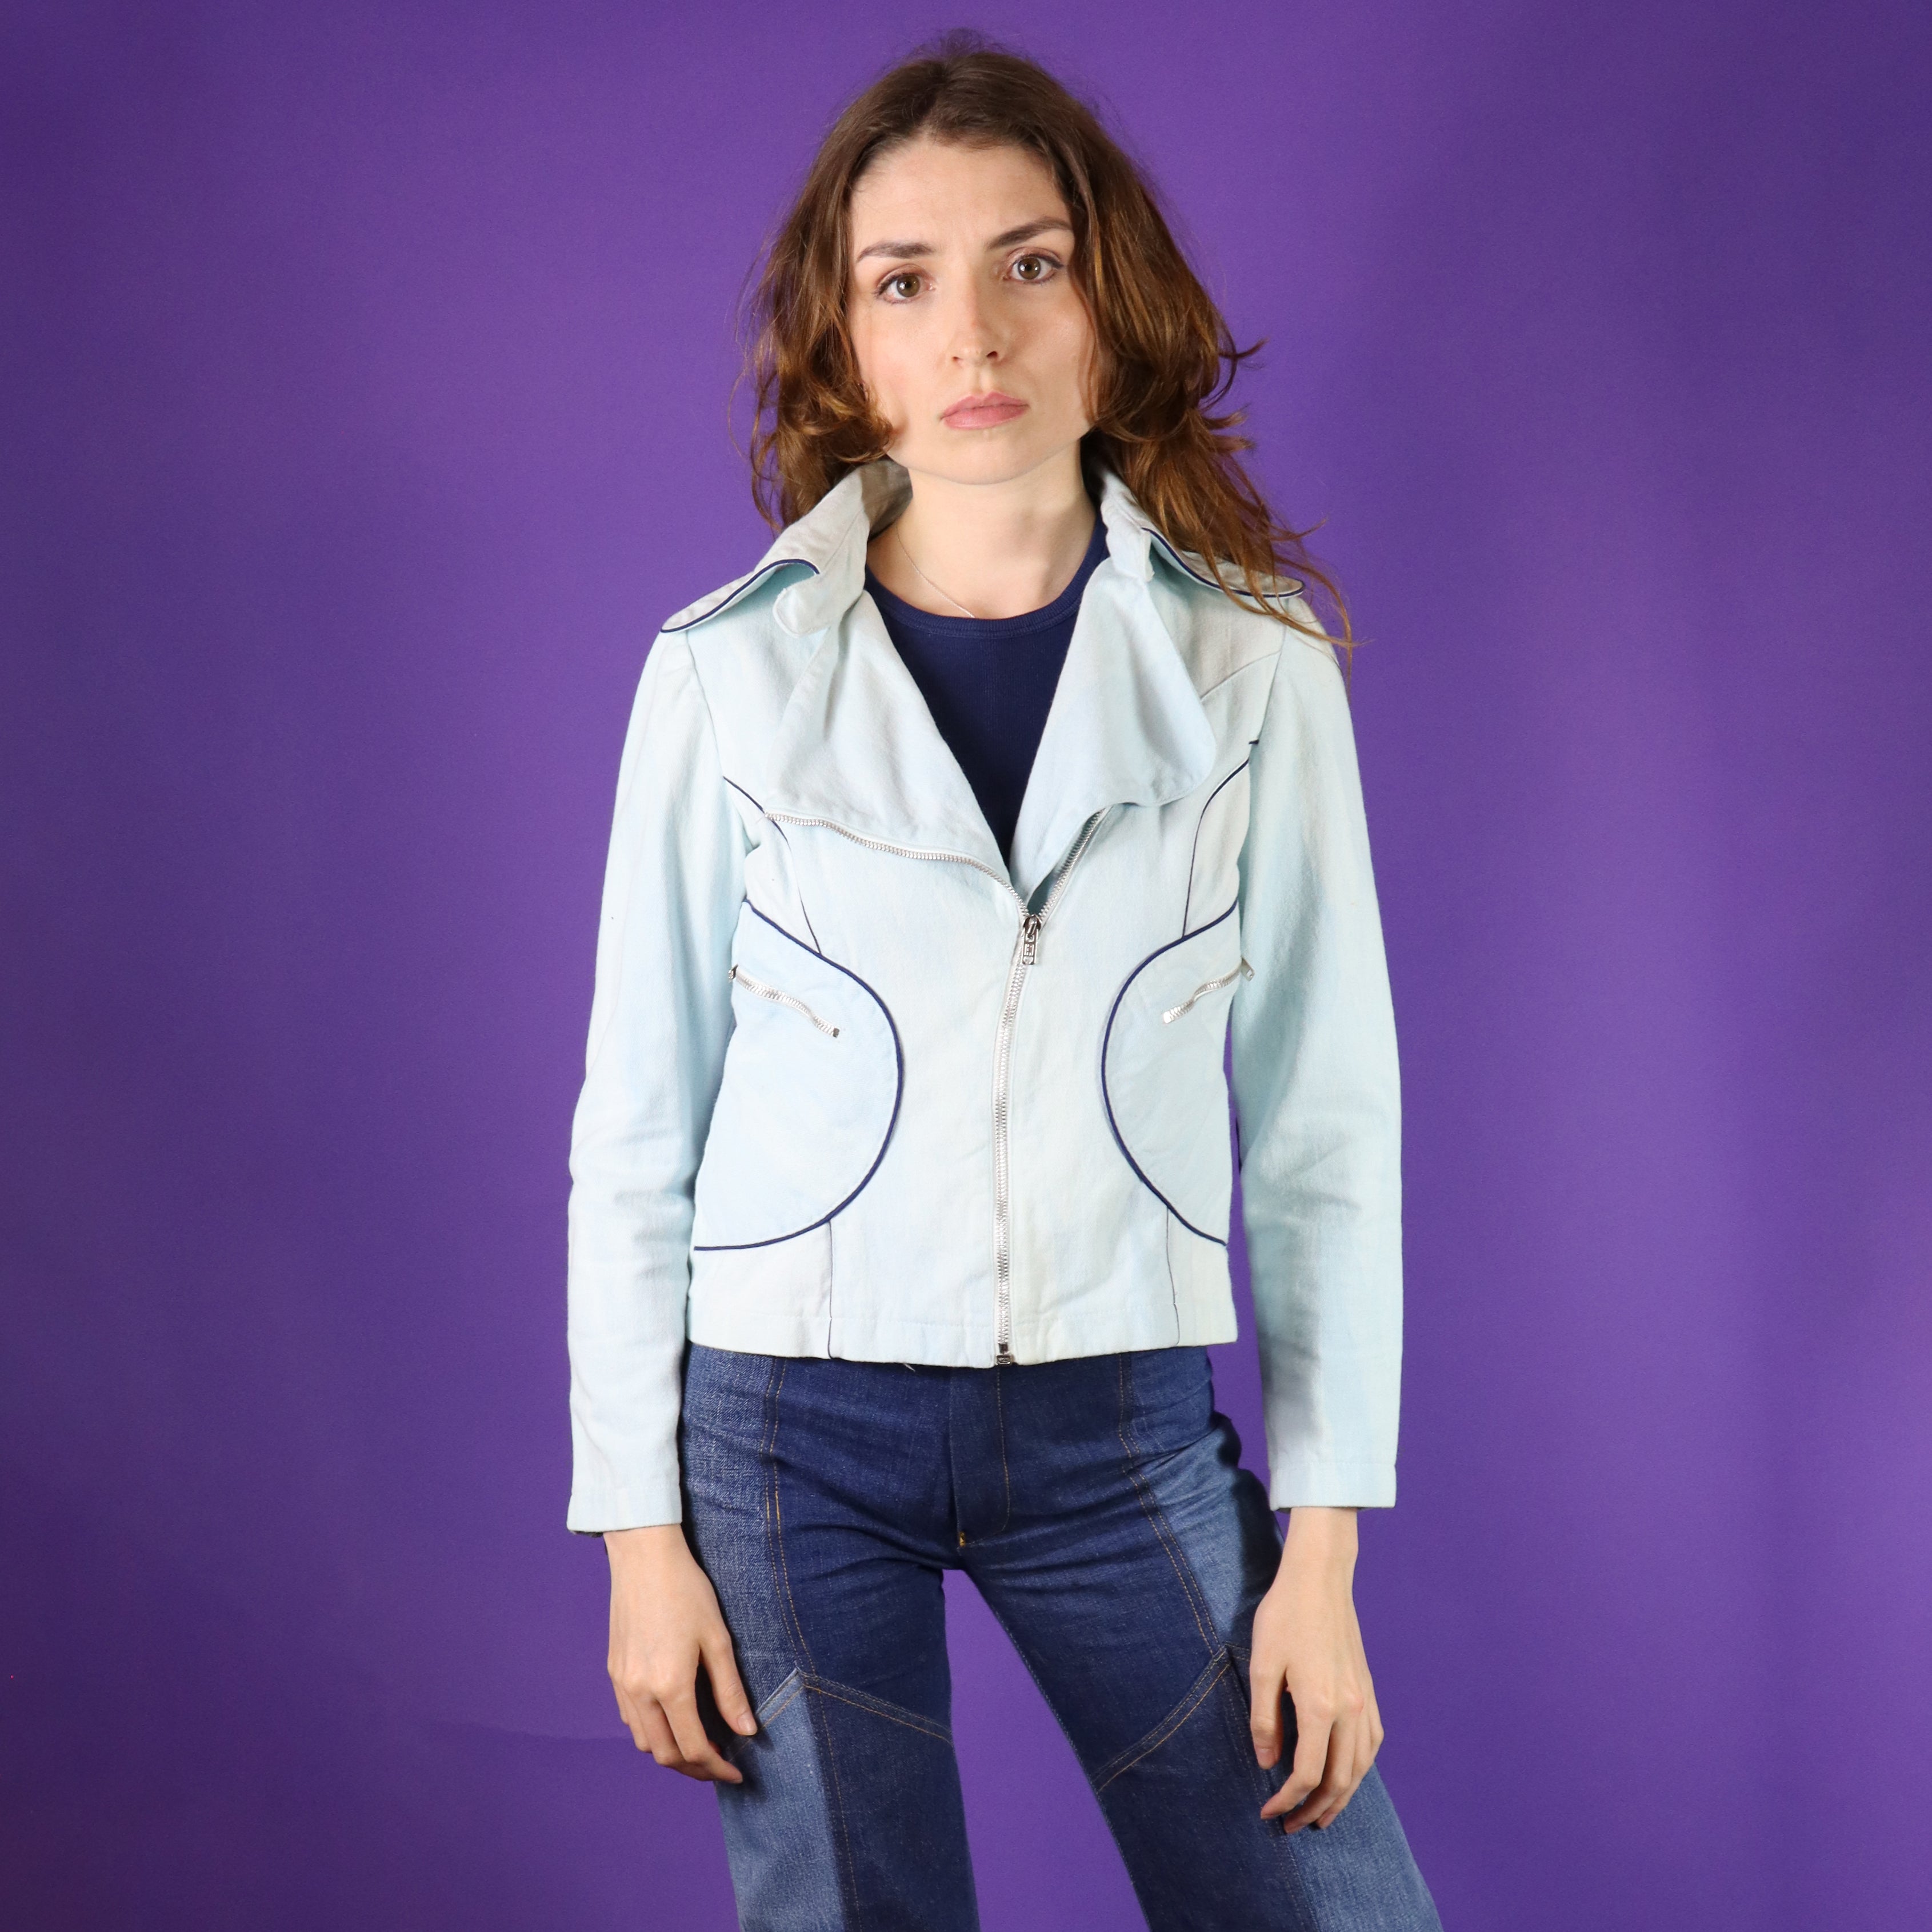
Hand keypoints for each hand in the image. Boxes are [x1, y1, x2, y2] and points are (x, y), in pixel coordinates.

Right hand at [604, 1524, 757, 1781]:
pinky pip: (631, 1719)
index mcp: (669, 1685)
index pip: (693, 1748)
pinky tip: (672, 1719)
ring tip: (700, 1744)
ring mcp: (622, 1683)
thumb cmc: (687, 1591)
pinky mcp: (614, 1672)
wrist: (644, 1557)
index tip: (736, 1773)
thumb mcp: (717, 1639)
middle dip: (695, 1768)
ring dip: (671, 1752)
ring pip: (644, 1742)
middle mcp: (640, 1691)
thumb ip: (730, 1690)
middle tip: (720, 1766)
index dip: (716, 1768)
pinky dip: (652, 1732)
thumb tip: (747, 1732)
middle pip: (665, 1755)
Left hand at [1249, 1506, 1384, 1832]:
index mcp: (1320, 1706)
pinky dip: (1359, 1770)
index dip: (1287, 1800)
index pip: (1307, 1773)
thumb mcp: (1262, 1665)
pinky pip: (1371, 1744)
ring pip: (1360, 1768)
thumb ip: (1264, 1719)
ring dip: (1341, 1798)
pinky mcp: (1368, 1690)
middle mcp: (1349, 1710)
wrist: (1319, 1580)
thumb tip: (1267, 1764)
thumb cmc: (1285, 1617)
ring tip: (1320, 1816)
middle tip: (1291, 1826)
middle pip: (1339, 1780)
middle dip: (1314, 1810)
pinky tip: (1346, 1776)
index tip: (1267, 1811)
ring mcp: (1364, 1701)